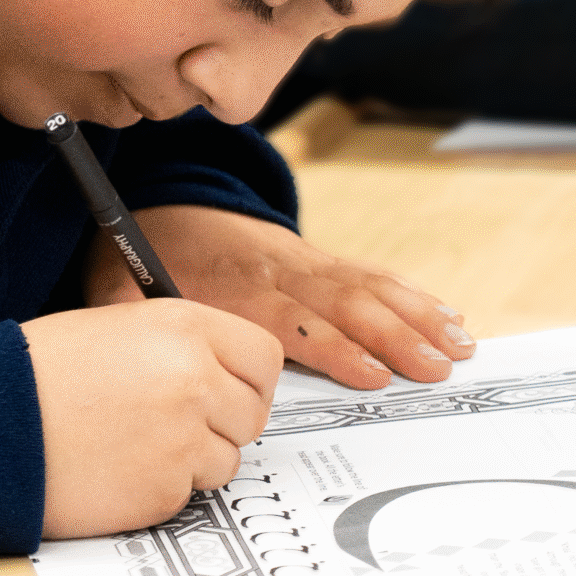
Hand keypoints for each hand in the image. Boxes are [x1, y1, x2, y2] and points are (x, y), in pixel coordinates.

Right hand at [25, 298, 282, 538]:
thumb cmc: (36, 372)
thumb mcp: (116, 327)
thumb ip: (178, 346)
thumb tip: (221, 373)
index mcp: (183, 327)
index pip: (264, 358)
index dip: (249, 379)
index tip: (232, 390)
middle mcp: (194, 380)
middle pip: (253, 414)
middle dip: (223, 423)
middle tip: (176, 424)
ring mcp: (183, 439)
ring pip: (225, 460)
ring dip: (191, 459)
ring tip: (133, 443)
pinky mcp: (164, 491)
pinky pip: (188, 495)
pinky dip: (159, 488)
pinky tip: (117, 468)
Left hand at [83, 205, 472, 390]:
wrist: (161, 200)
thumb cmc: (142, 254)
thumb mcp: (114, 282)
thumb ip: (127, 316)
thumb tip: (135, 351)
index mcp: (236, 284)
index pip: (292, 321)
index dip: (332, 348)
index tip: (371, 375)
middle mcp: (280, 269)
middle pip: (345, 304)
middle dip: (395, 337)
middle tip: (436, 368)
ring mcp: (305, 261)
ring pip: (369, 287)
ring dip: (418, 315)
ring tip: (460, 344)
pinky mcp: (319, 260)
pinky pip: (372, 275)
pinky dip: (412, 295)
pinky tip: (448, 315)